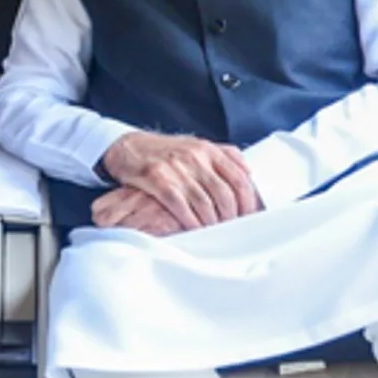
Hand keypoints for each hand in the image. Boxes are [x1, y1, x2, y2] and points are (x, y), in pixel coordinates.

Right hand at [100, 132, 259, 230]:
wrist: (128, 147)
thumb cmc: (165, 150)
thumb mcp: (196, 145)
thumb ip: (224, 155)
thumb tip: (249, 173)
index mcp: (208, 149)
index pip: (239, 179)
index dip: (248, 202)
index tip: (249, 217)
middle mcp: (195, 157)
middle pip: (225, 195)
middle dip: (231, 217)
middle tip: (233, 230)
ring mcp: (176, 169)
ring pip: (205, 204)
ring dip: (212, 224)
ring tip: (215, 233)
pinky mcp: (158, 180)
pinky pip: (181, 207)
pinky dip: (191, 222)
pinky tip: (195, 230)